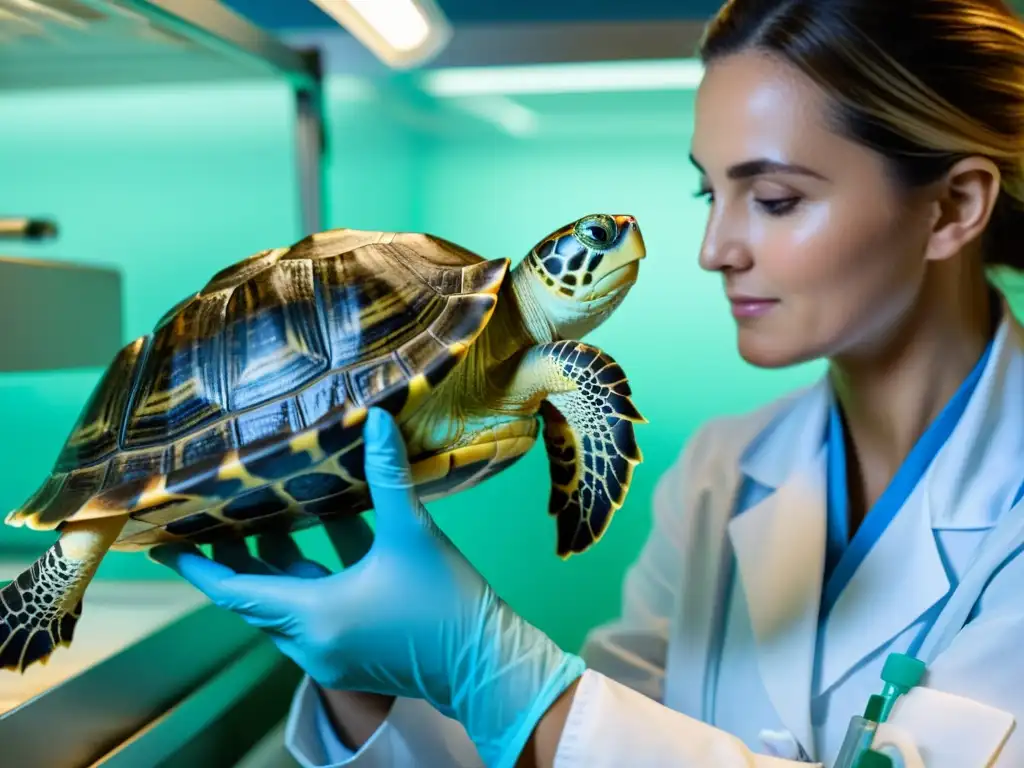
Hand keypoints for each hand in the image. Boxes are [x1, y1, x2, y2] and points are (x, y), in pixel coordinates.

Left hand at [149, 408, 585, 766]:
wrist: (486, 665)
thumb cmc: (446, 603)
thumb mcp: (414, 534)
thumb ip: (388, 475)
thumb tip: (377, 417)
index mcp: (314, 615)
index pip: (233, 591)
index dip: (197, 565)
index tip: (162, 542)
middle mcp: (310, 642)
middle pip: (254, 597)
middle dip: (236, 557)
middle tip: (217, 514)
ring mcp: (328, 653)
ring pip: (283, 605)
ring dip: (274, 566)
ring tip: (266, 517)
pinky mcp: (349, 654)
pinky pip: (310, 613)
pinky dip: (306, 580)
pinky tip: (323, 538)